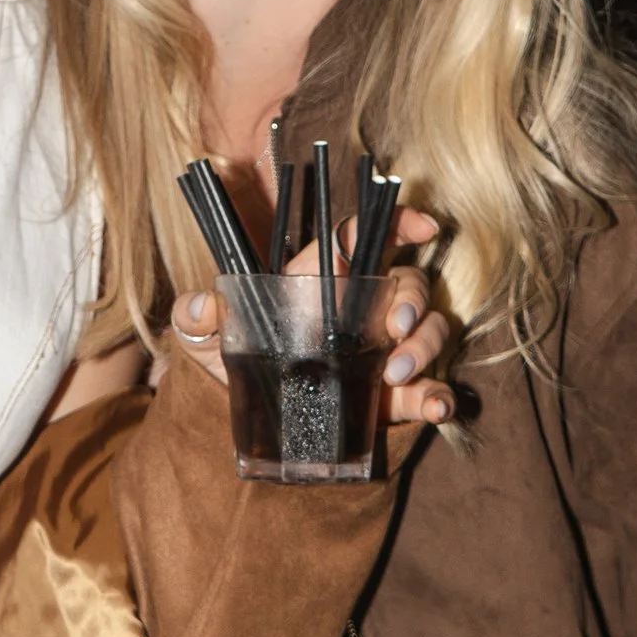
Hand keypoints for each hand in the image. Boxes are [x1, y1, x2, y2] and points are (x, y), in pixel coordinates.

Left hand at [170, 211, 456, 428]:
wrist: (247, 414)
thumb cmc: (233, 355)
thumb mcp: (210, 335)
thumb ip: (201, 315)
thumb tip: (196, 307)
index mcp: (325, 281)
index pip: (365, 238)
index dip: (400, 222)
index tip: (426, 226)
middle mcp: (364, 308)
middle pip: (409, 283)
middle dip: (413, 300)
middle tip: (393, 328)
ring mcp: (385, 349)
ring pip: (430, 329)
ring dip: (425, 346)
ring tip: (396, 374)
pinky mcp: (395, 394)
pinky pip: (430, 389)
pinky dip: (439, 398)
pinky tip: (436, 409)